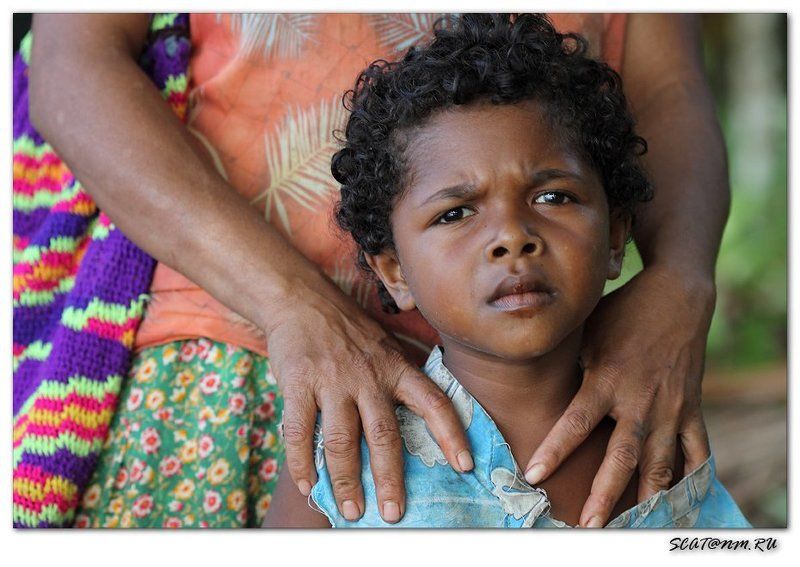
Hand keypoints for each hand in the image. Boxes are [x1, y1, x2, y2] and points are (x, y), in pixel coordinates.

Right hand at [265, 275, 471, 523]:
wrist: (301, 300)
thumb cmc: (349, 330)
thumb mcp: (386, 346)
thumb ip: (403, 378)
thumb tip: (428, 418)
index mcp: (396, 367)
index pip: (432, 402)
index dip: (451, 434)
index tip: (464, 466)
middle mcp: (368, 375)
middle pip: (383, 434)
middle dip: (390, 479)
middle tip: (394, 513)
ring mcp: (332, 379)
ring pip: (340, 440)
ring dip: (345, 481)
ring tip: (351, 510)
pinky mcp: (298, 382)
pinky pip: (299, 431)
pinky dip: (302, 463)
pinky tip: (309, 484)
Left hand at [523, 264, 713, 526]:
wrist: (676, 296)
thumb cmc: (621, 311)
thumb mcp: (587, 331)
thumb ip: (566, 362)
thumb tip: (529, 379)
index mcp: (606, 379)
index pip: (575, 423)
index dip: (554, 451)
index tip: (534, 475)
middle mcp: (639, 400)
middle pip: (621, 456)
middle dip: (603, 494)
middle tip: (588, 525)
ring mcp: (670, 408)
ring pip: (659, 463)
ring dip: (646, 497)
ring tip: (634, 525)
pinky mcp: (692, 408)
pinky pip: (695, 450)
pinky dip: (691, 477)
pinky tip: (680, 501)